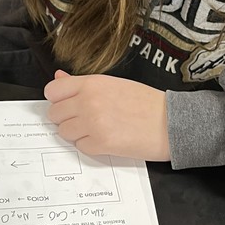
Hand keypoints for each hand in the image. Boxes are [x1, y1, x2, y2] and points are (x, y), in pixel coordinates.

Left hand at [44, 71, 169, 160]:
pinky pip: (80, 147)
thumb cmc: (147, 103)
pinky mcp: (101, 144)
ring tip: (98, 130)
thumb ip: (83, 83)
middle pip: (55, 114)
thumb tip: (59, 78)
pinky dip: (90, 146)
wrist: (172, 122)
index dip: (58, 100)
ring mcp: (93, 123)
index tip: (67, 105)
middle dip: (67, 119)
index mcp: (92, 83)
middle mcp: (89, 101)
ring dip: (77, 134)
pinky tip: (107, 139)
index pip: (53, 91)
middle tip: (86, 120)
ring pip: (64, 132)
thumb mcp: (114, 84)